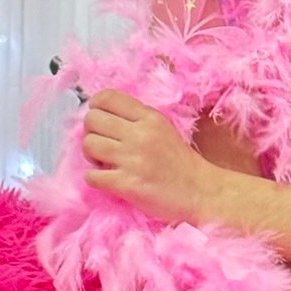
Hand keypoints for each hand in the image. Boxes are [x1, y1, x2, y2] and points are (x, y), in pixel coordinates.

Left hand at [82, 89, 211, 222]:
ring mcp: (133, 159)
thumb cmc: (181, 164)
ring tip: (104, 164)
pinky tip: (108, 180)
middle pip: (92, 120)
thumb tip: (102, 118)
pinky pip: (91, 175)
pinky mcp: (127, 184)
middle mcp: (140, 134)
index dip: (96, 108)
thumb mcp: (164, 130)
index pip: (107, 97)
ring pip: (89, 145)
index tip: (101, 121)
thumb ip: (137, 120)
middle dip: (92, 133)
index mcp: (149, 118)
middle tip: (102, 146)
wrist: (202, 193)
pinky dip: (95, 178)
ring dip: (91, 156)